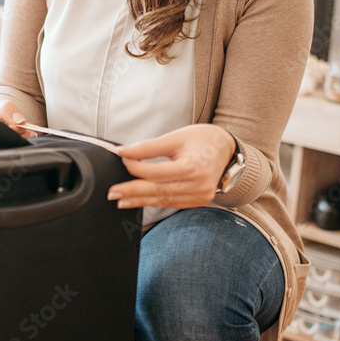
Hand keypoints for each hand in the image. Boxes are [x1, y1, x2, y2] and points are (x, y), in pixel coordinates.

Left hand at [108, 124, 236, 208]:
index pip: (156, 172)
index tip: (121, 158)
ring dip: (140, 201)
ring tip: (120, 200)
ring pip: (163, 200)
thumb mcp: (176, 137)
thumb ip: (149, 146)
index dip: (135, 167)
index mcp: (193, 167)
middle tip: (112, 192)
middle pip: (157, 190)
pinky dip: (154, 202)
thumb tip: (123, 152)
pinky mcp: (198, 201)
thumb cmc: (203, 139)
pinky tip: (139, 201)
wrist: (227, 150)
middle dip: (132, 191)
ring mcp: (199, 196)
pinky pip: (171, 203)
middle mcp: (198, 185)